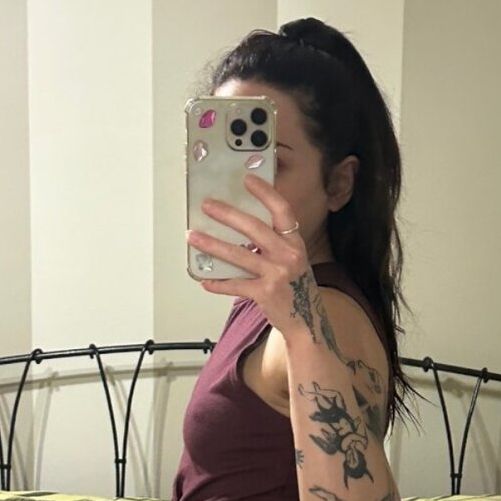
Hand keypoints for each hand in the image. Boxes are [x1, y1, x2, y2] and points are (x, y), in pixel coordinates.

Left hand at [186, 173, 315, 335]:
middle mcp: (288, 255)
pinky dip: (218, 283)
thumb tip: (236, 227)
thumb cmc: (294, 288)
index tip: (247, 180)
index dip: (265, 193)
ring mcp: (277, 274)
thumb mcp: (291, 259)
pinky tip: (204, 279)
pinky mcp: (266, 293)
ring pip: (239, 255)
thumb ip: (272, 244)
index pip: (282, 210)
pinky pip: (235, 285)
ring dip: (213, 245)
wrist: (306, 321)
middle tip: (208, 205)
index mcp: (294, 242)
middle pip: (254, 228)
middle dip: (228, 214)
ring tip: (193, 237)